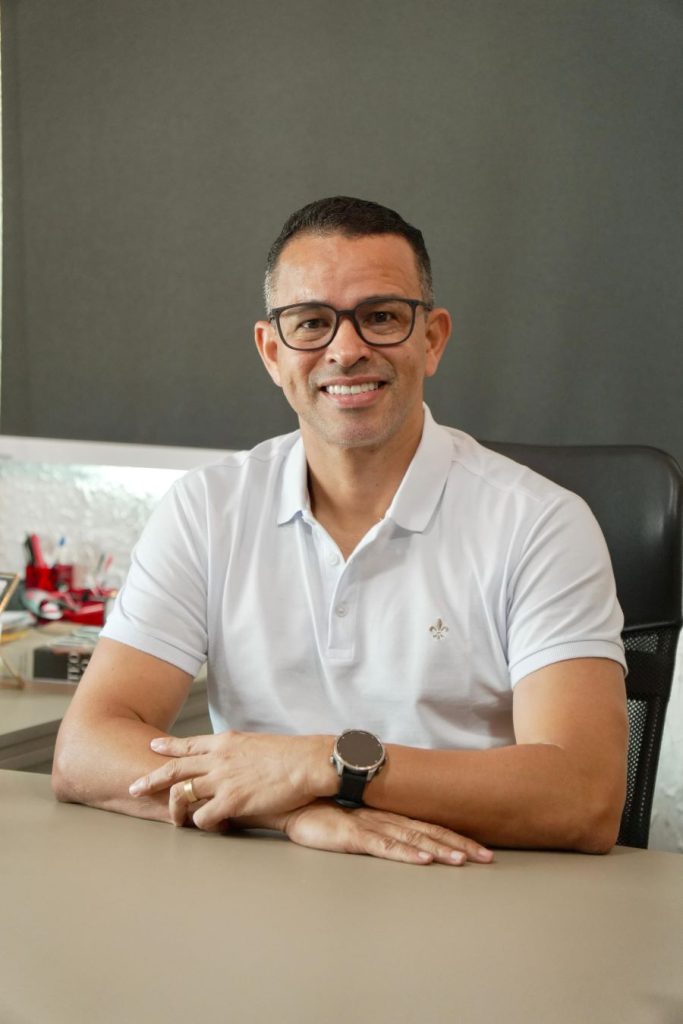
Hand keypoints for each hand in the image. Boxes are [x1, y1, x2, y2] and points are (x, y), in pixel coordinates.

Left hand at [128, 730, 333, 828]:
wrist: (307, 762)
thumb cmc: (292, 755)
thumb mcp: (258, 743)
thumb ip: (240, 752)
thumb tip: (234, 760)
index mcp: (226, 742)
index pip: (189, 743)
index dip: (168, 746)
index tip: (153, 745)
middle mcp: (218, 759)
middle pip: (174, 769)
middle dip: (150, 779)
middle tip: (133, 787)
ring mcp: (222, 780)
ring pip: (182, 794)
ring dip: (174, 809)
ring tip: (172, 819)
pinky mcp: (232, 801)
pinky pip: (203, 817)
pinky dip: (202, 824)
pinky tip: (209, 827)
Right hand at [262, 801, 493, 865]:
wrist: (285, 794)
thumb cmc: (315, 807)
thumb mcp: (350, 816)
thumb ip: (373, 823)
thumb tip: (397, 831)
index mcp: (385, 811)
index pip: (428, 824)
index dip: (456, 835)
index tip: (481, 848)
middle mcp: (382, 815)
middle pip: (429, 830)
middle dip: (461, 845)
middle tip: (489, 858)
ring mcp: (367, 823)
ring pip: (411, 837)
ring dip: (440, 849)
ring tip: (464, 861)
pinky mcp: (348, 833)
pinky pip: (382, 845)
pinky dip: (405, 852)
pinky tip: (424, 859)